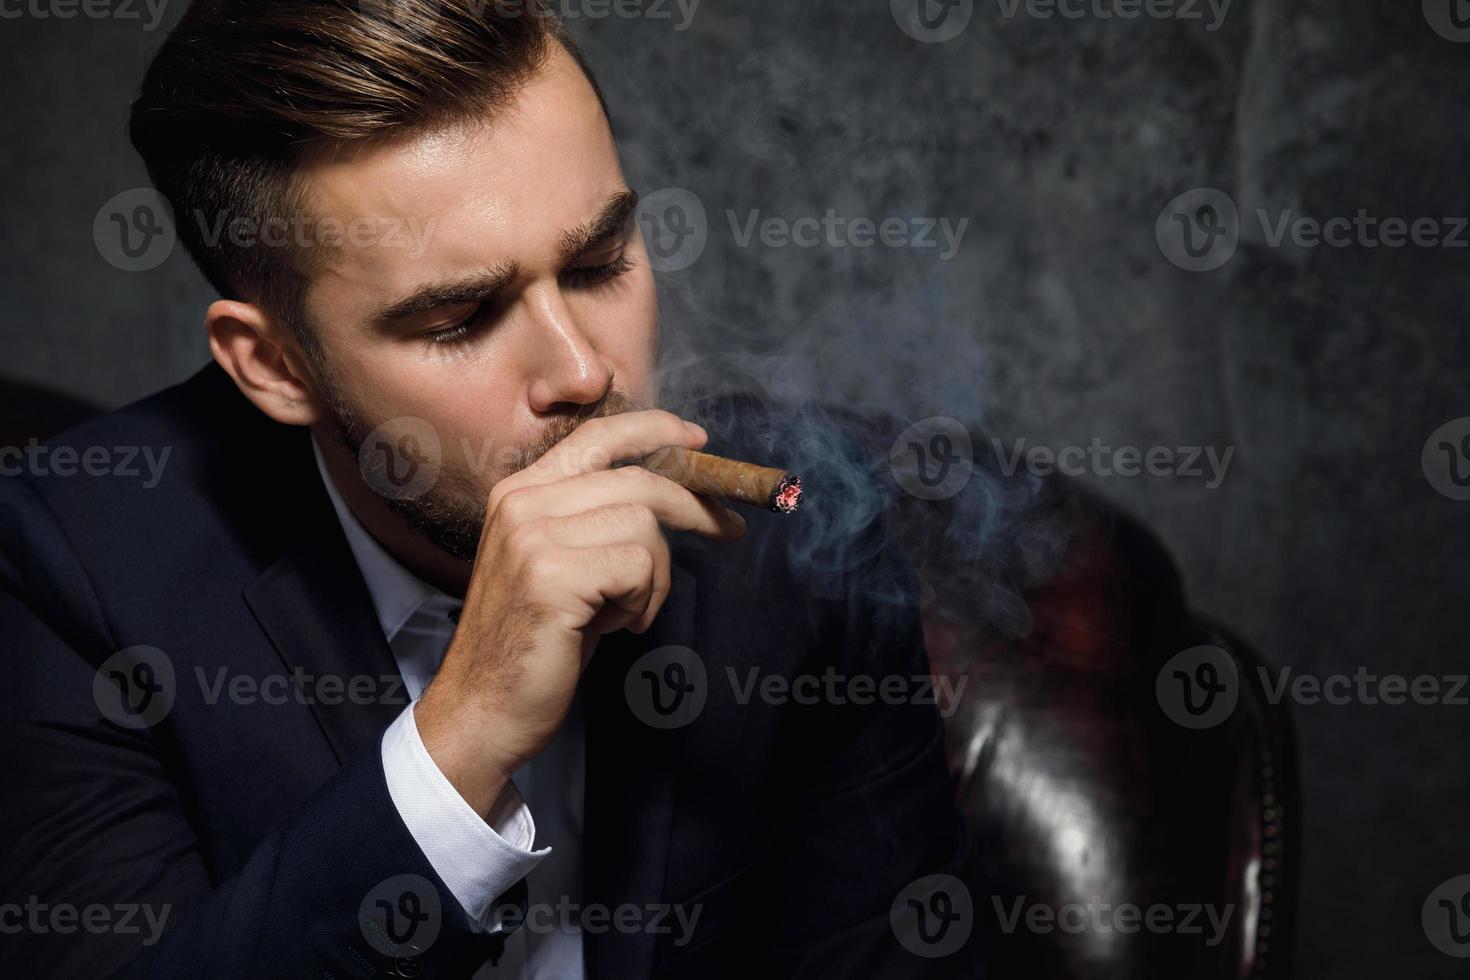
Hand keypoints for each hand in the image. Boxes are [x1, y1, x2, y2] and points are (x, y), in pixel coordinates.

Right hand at [414, 410, 745, 815]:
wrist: (482, 709)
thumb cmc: (535, 643)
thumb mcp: (560, 564)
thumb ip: (594, 521)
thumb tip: (673, 493)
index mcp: (520, 492)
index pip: (598, 434)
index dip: (655, 430)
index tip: (698, 442)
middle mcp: (522, 502)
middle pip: (638, 478)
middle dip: (695, 506)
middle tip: (730, 531)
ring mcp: (533, 536)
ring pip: (645, 524)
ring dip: (656, 578)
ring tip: (627, 614)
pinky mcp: (552, 575)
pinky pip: (640, 565)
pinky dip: (644, 601)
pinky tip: (615, 627)